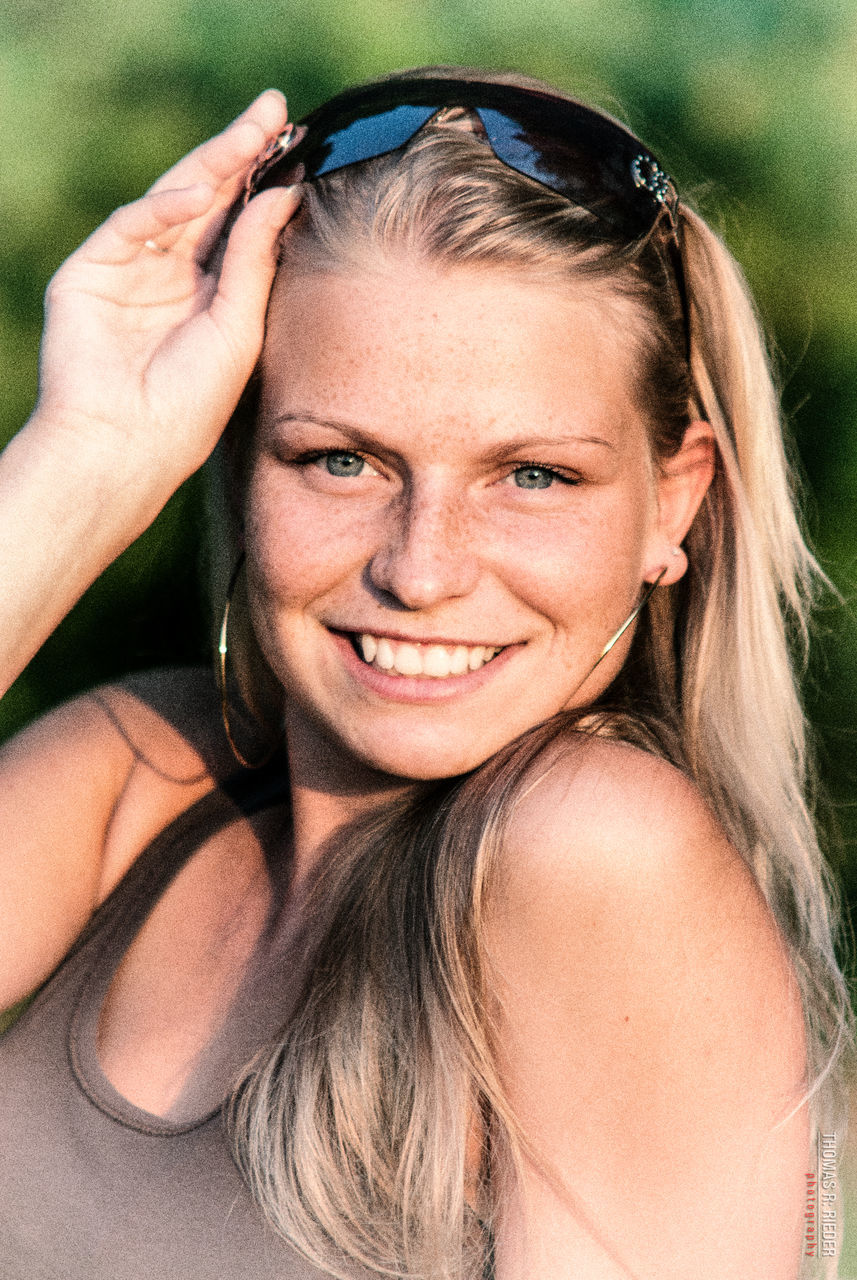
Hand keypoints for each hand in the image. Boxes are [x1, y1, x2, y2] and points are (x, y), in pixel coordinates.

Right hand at [33, 90, 301, 487]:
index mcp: (208, 294)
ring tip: (252, 132)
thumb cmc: (190, 405)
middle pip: (209, 202)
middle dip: (241, 156)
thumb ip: (255, 259)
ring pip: (173, 202)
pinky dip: (164, 206)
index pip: (239, 224)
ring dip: (211, 165)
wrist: (127, 446)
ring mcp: (128, 270)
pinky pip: (132, 224)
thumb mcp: (238, 327)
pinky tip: (200, 193)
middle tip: (277, 111)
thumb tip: (286, 191)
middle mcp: (170, 276)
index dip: (265, 183)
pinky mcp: (90, 272)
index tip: (303, 144)